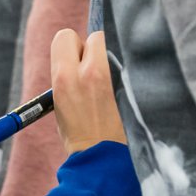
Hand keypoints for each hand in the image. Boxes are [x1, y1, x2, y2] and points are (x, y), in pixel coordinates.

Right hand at [50, 29, 125, 154]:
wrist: (103, 159)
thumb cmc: (80, 133)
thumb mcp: (61, 103)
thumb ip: (68, 74)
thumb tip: (80, 54)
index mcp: (65, 77)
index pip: (65, 36)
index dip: (70, 47)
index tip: (75, 60)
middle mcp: (90, 72)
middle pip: (94, 36)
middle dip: (93, 49)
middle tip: (94, 70)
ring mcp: (114, 77)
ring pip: (114, 49)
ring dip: (111, 61)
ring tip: (110, 86)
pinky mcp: (134, 84)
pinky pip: (130, 65)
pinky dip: (126, 72)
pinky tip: (122, 91)